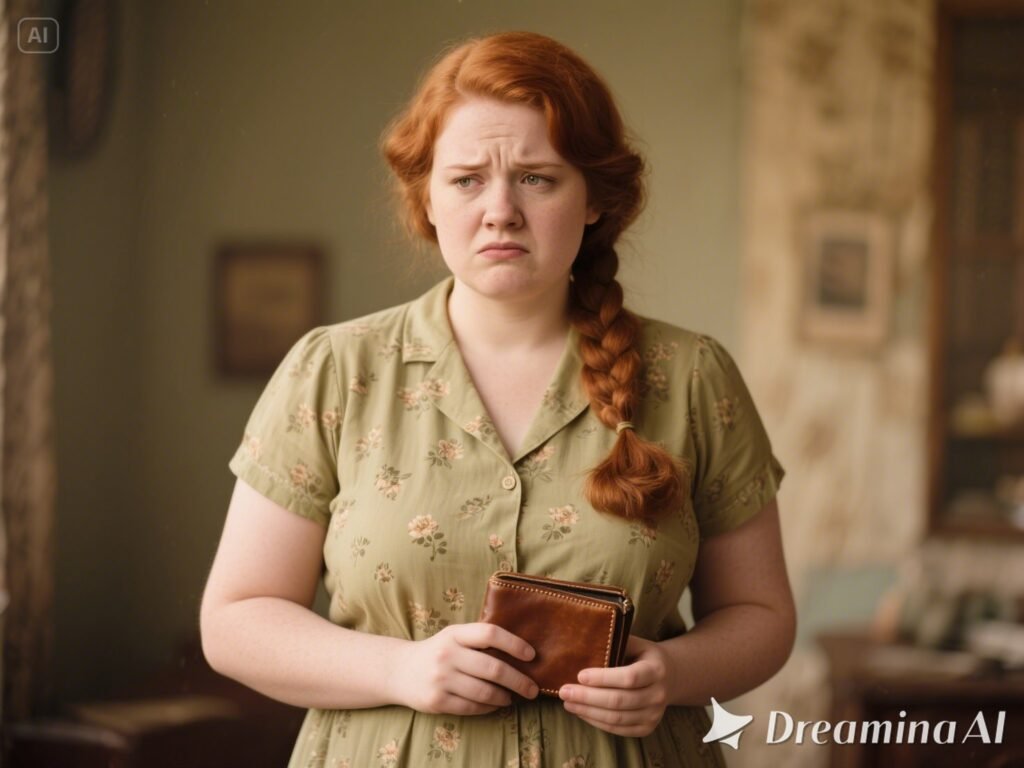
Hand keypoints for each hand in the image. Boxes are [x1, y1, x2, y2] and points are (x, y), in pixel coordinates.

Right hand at [391, 623, 539, 715]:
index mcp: (455, 634)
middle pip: (493, 668)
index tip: (531, 655)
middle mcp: (447, 654)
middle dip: (519, 681)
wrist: (400, 670)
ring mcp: (441, 679)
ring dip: (505, 697)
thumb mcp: (454, 637)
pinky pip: (472, 707)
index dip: (514, 643)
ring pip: (485, 692)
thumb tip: (521, 652)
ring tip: (512, 697)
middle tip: (532, 689)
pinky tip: (495, 704)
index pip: (490, 633)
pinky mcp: (437, 701)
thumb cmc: (438, 651)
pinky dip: (489, 707)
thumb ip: (479, 640)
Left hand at [558, 635, 671, 736]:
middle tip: (564, 691)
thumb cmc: (642, 655)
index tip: (580, 675)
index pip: (629, 677)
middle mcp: (658, 695)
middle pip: (619, 701)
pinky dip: (597, 722)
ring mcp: (654, 715)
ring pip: (617, 718)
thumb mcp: (635, 643)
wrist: (669, 676)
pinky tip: (581, 712)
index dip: (603, 678)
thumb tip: (582, 642)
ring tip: (568, 702)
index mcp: (656, 669)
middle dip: (588, 697)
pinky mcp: (646, 728)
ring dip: (588, 712)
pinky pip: (618, 729)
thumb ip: (614, 643)